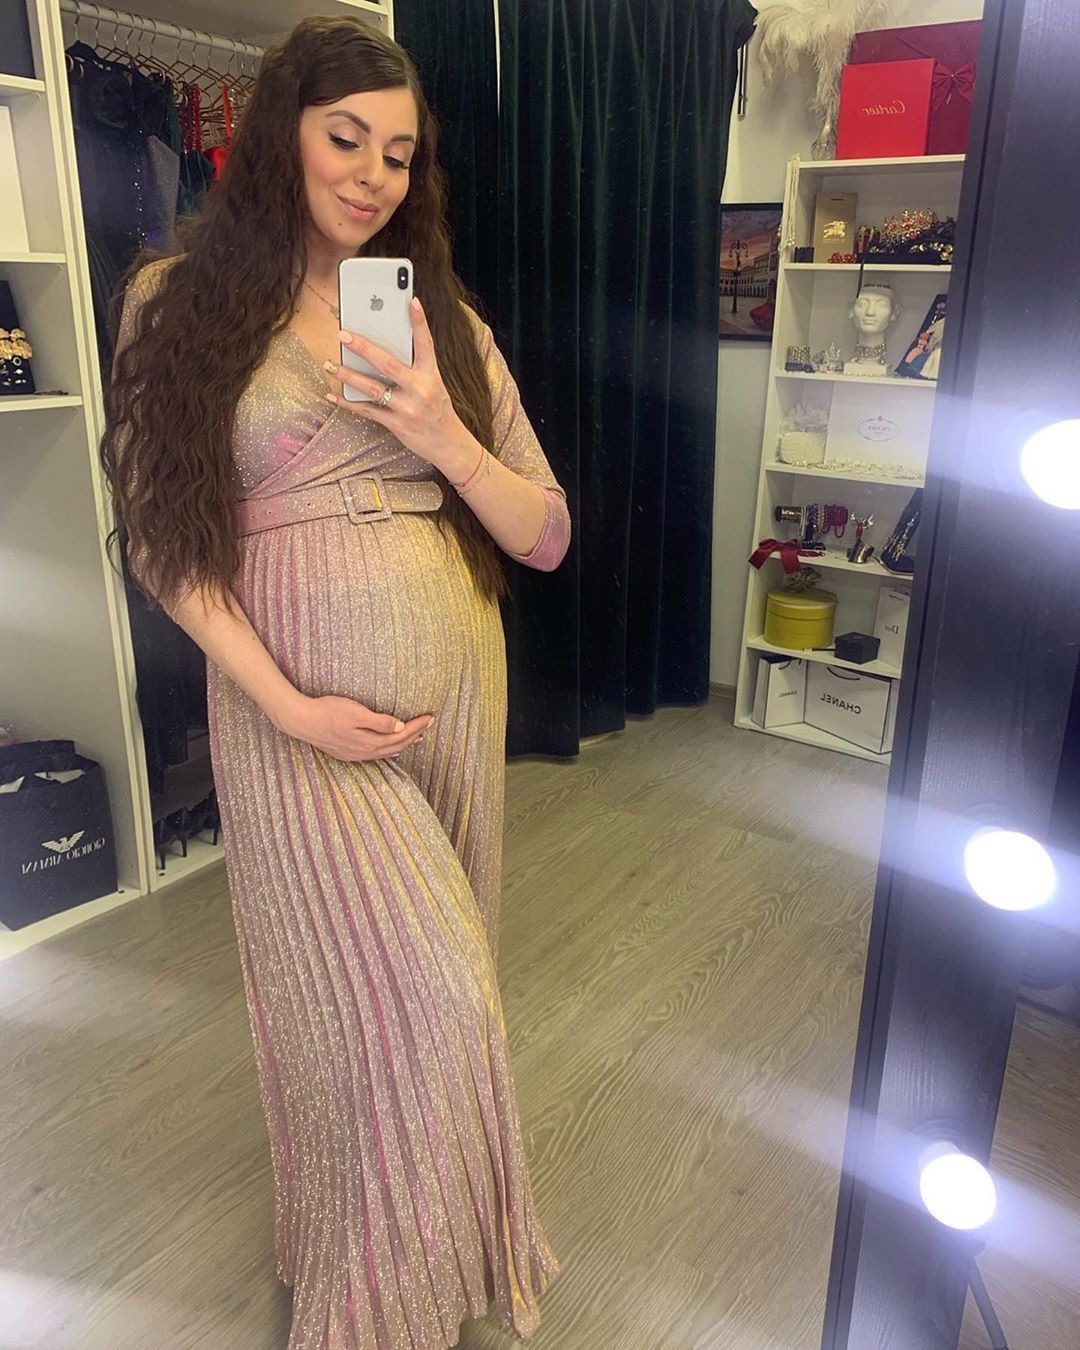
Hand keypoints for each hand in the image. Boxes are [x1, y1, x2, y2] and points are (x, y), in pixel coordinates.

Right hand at [278, 694, 432, 762]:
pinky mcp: (347, 752)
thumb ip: (379, 721)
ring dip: (403, 744)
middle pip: (397, 745)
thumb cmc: (327, 712)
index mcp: (370, 741)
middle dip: (414, 735)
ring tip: (416, 737)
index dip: (417, 726)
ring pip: (386, 751)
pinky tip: (389, 748)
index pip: (401, 735)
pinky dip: (388, 750)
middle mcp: (365, 751)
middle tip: (428, 724)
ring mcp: (355, 753)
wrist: (301, 721)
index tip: (430, 717)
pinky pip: (375, 754)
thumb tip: (400, 727)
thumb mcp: (355, 712)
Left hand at [324, 297, 476, 475]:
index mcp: (431, 375)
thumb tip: (383, 347)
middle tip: (343, 334)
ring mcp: (407, 408)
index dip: (419, 322)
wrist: (448, 443)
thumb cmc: (437, 408)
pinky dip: (348, 403)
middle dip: (364, 348)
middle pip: (388, 364)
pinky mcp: (397, 424)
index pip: (426, 344)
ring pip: (372, 388)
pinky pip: (367, 411)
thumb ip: (413, 366)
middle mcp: (420, 389)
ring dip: (348, 376)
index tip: (411, 301)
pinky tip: (332, 396)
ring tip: (330, 364)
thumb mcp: (433, 383)